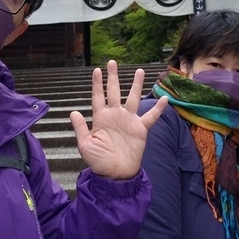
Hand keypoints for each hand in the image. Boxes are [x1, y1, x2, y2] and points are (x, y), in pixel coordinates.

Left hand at [70, 61, 166, 180]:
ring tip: (139, 71)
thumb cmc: (99, 162)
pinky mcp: (140, 129)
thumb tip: (73, 112)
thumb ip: (80, 128)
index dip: (97, 84)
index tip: (96, 70)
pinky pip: (151, 117)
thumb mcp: (85, 145)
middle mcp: (115, 116)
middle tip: (112, 62)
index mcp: (101, 118)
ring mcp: (129, 121)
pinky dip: (158, 108)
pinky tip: (164, 98)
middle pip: (114, 92)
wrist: (116, 175)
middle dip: (113, 77)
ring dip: (136, 85)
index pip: (98, 97)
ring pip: (133, 98)